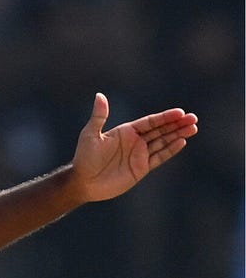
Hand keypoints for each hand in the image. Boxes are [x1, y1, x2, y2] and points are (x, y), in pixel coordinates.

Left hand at [72, 92, 197, 201]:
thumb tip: (100, 95)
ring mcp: (139, 155)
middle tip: (193, 118)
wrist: (83, 182)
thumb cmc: (84, 157)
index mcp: (126, 131)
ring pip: (163, 142)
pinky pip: (159, 157)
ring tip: (193, 128)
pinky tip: (182, 142)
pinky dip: (170, 150)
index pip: (150, 122)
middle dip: (177, 124)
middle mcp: (135, 141)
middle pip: (160, 130)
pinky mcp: (141, 168)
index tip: (180, 112)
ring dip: (178, 135)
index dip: (165, 117)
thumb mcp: (90, 135)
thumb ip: (99, 116)